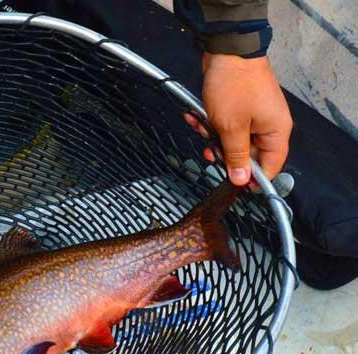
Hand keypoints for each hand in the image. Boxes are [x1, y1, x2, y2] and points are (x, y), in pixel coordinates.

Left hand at [184, 53, 292, 185]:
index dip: (254, 178)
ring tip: (201, 126)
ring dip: (213, 137)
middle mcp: (269, 125)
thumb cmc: (234, 87)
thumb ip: (236, 156)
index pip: (271, 166)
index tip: (234, 184)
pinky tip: (195, 117)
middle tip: (210, 150)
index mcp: (276, 132)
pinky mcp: (239, 108)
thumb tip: (242, 181)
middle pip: (248, 155)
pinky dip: (210, 124)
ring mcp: (254, 116)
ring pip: (232, 141)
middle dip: (225, 154)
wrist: (226, 51)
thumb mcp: (232, 128)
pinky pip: (225, 126)